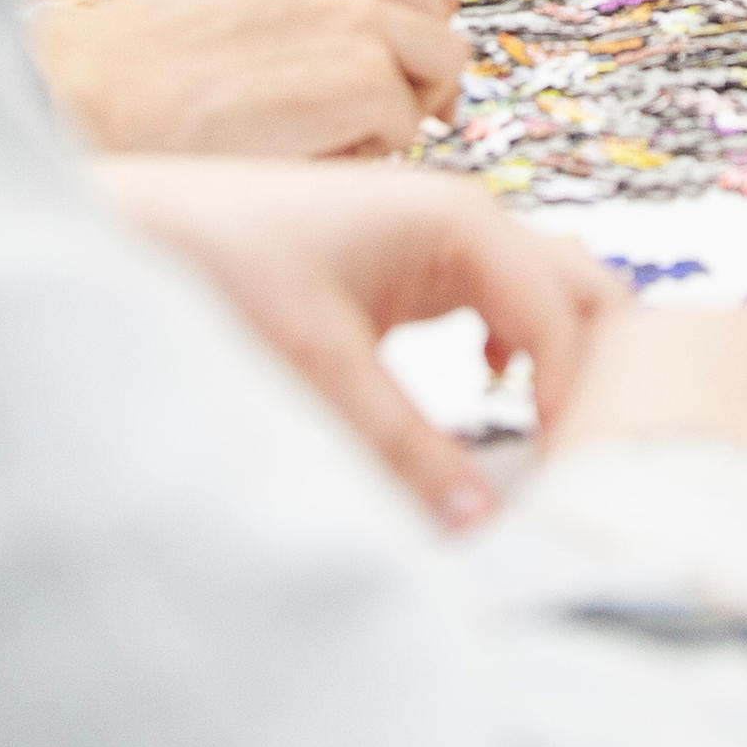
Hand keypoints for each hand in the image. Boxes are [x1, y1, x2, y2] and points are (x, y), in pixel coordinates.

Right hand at [27, 0, 464, 156]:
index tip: (407, 52)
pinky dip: (368, 151)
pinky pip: (408, 128)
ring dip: (396, 110)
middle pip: (442, 23)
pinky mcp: (364, 77)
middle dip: (414, 72)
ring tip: (322, 127)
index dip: (428, 9)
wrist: (102, 95)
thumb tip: (424, 42)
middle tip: (360, 113)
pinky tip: (304, 147)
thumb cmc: (169, 61)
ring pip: (439, 74)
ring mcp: (360, 13)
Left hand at [102, 159, 617, 527]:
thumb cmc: (225, 268)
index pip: (567, 320)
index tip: (572, 483)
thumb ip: (404, 447)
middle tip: (589, 459)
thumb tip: (478, 525)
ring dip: (564, 359)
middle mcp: (469, 221)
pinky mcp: (414, 266)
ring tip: (556, 443)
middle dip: (602, 368)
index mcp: (463, 224)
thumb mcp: (320, 366)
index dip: (583, 402)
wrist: (143, 226)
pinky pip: (502, 301)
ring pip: (548, 296)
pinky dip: (521, 347)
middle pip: (585, 290)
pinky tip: (490, 390)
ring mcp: (444, 239)